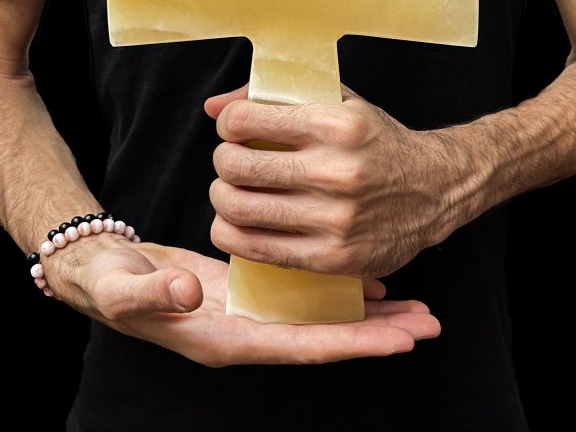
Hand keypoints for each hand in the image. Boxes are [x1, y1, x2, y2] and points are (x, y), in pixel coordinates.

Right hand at [43, 232, 439, 365]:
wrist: (103, 272)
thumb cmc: (110, 284)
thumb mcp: (124, 288)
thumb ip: (154, 295)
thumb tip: (189, 296)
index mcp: (226, 340)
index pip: (300, 347)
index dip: (351, 343)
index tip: (399, 339)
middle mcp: (248, 332)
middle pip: (324, 339)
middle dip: (377, 334)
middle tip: (428, 322)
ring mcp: (252, 312)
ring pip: (321, 318)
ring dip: (368, 314)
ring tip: (415, 308)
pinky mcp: (251, 290)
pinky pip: (305, 296)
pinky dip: (338, 291)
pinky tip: (368, 283)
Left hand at [206, 84, 477, 277]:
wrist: (434, 188)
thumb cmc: (377, 141)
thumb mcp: (338, 102)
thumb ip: (276, 97)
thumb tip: (213, 107)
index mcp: (335, 125)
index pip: (243, 121)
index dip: (228, 124)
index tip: (236, 130)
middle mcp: (335, 172)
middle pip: (234, 167)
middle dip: (222, 161)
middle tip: (233, 161)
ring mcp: (334, 219)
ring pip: (238, 209)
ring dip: (223, 197)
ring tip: (234, 191)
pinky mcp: (334, 257)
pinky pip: (258, 249)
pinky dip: (235, 234)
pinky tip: (241, 222)